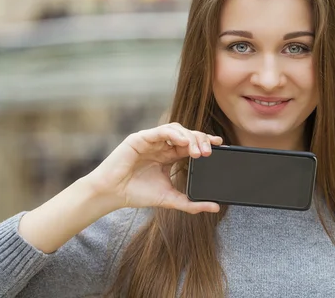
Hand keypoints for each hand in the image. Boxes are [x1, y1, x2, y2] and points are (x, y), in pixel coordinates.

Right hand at [85, 123, 222, 213]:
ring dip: (189, 137)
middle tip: (208, 153)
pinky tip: (182, 142)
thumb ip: (192, 203)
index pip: (191, 145)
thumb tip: (215, 207)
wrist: (113, 194)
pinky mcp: (141, 138)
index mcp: (169, 156)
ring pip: (177, 129)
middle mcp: (162, 145)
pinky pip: (161, 130)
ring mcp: (152, 140)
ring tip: (197, 151)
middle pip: (187, 135)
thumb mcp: (170, 199)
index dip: (206, 142)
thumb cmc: (137, 194)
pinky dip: (174, 134)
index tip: (221, 145)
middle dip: (200, 140)